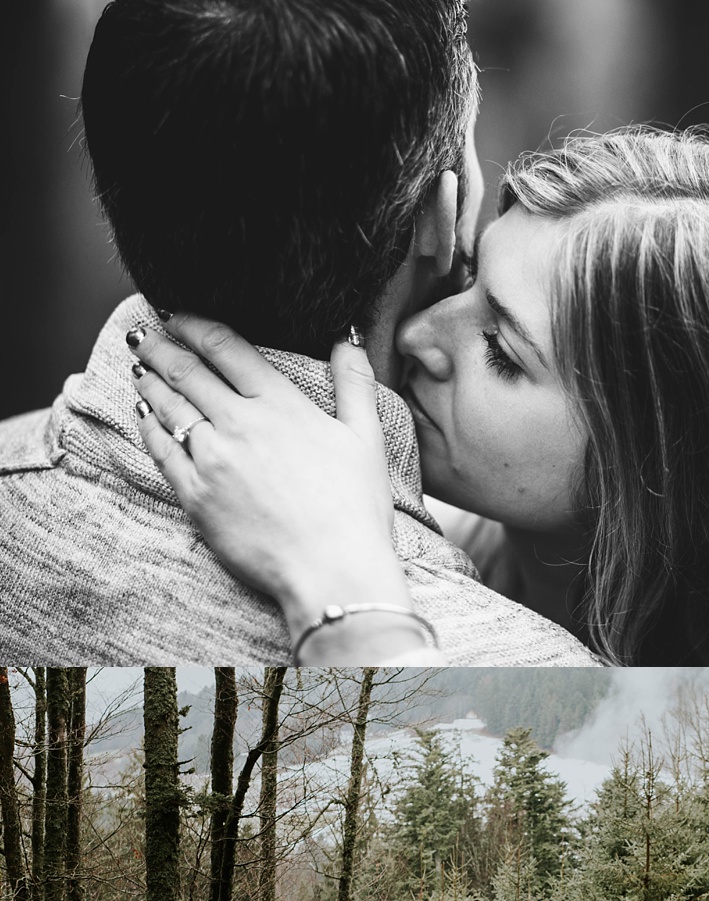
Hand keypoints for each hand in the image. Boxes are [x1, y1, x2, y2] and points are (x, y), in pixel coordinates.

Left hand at [130, 317, 409, 632]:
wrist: (333, 573)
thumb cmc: (355, 511)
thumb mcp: (366, 438)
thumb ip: (354, 382)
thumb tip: (347, 337)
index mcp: (279, 403)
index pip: (227, 347)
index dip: (196, 325)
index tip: (178, 315)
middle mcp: (240, 424)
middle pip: (189, 373)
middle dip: (162, 349)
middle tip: (144, 335)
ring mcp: (214, 461)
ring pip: (171, 408)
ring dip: (150, 382)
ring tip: (140, 369)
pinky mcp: (198, 499)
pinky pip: (163, 453)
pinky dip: (149, 428)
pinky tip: (143, 416)